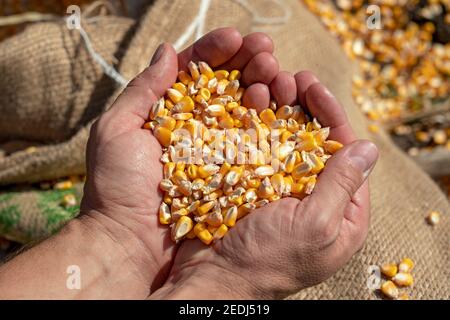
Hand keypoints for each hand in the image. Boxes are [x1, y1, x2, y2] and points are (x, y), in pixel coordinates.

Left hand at [80, 28, 279, 293]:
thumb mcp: (117, 130)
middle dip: (251, 63)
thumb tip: (168, 50)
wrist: (130, 243)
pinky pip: (258, 143)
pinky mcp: (236, 174)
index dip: (218, 50)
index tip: (236, 38)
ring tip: (278, 75)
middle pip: (230, 85)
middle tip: (267, 52)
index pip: (198, 71)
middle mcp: (199, 127)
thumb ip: (143, 89)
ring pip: (249, 109)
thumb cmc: (117, 187)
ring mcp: (220, 150)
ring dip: (267, 85)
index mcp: (171, 112)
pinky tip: (282, 104)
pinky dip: (273, 121)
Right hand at [149, 68, 378, 298]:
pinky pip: (256, 150)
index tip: (315, 88)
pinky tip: (247, 104)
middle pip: (314, 142)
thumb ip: (341, 185)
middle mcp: (313, 198)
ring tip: (267, 83)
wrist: (213, 279)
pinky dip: (252, 126)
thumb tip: (369, 148)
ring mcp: (280, 191)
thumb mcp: (315, 224)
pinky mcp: (251, 186)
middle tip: (291, 78)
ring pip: (284, 140)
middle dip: (304, 107)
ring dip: (277, 110)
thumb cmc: (267, 261)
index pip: (345, 154)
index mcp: (341, 214)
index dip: (332, 116)